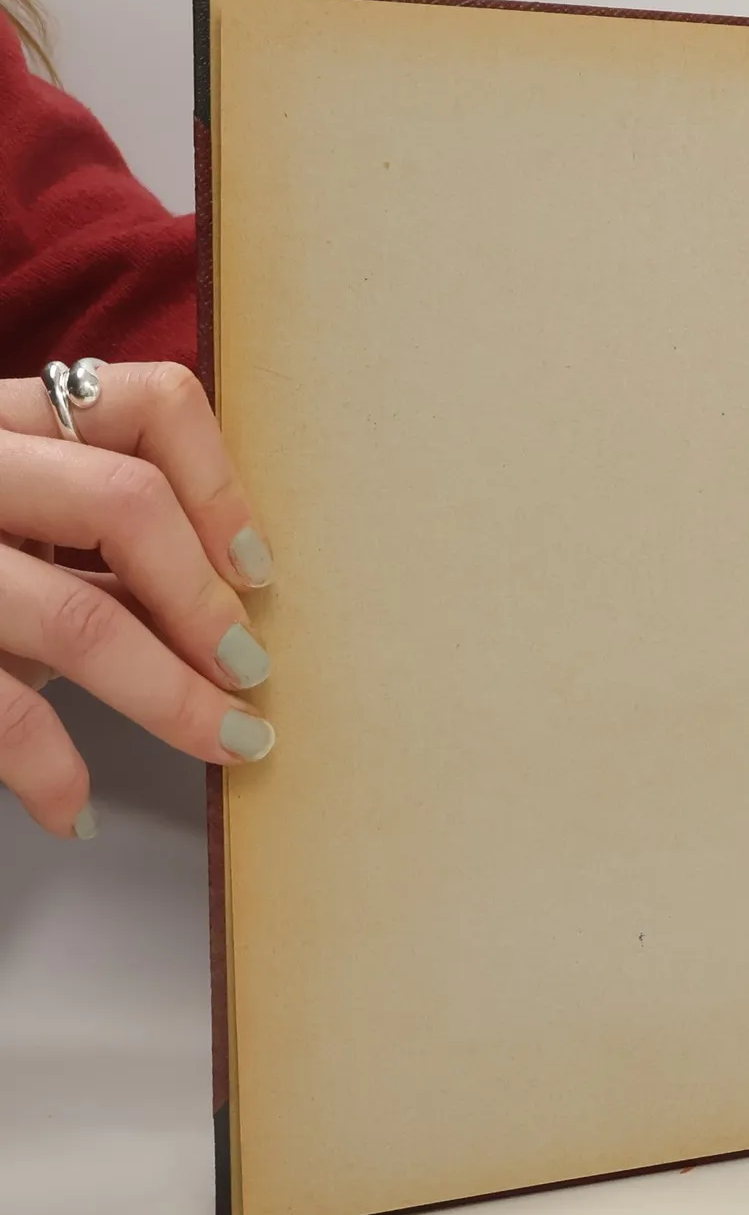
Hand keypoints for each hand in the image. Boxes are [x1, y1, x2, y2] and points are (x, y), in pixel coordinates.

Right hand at [0, 361, 276, 836]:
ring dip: (170, 697)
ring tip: (224, 744)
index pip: (149, 403)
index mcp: (11, 425)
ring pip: (80, 616)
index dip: (222, 487)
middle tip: (247, 673)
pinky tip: (77, 811)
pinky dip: (53, 772)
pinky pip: (3, 710)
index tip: (258, 572)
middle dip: (205, 603)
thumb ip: (104, 553)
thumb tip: (228, 617)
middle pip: (127, 502)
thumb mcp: (21, 539)